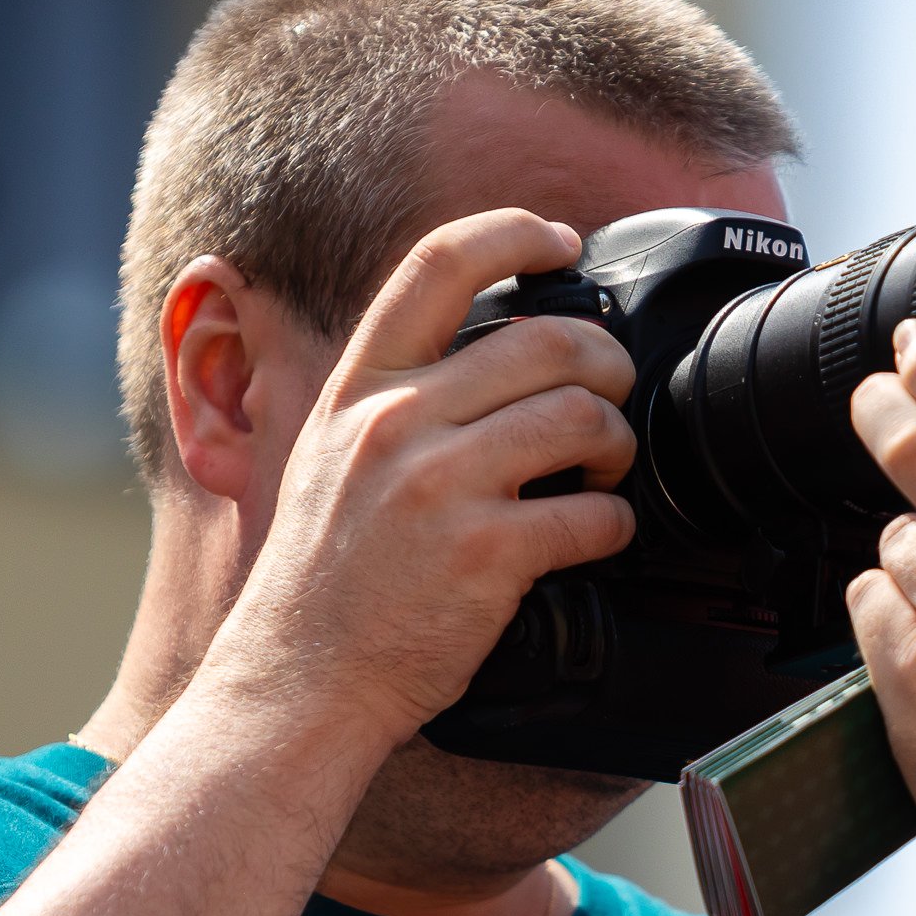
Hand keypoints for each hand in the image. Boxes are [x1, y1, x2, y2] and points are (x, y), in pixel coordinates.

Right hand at [202, 210, 639, 745]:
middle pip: (547, 341)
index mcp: (360, 388)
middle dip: (605, 363)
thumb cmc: (322, 581)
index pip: (439, 264)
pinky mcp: (486, 555)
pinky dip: (615, 524)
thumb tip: (488, 356)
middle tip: (612, 391)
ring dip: (617, 443)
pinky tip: (598, 535)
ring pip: (582, 416)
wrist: (298, 682)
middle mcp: (396, 423)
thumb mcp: (329, 457)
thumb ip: (395, 399)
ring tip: (606, 470)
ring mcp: (440, 487)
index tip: (559, 243)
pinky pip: (593, 515)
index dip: (514, 233)